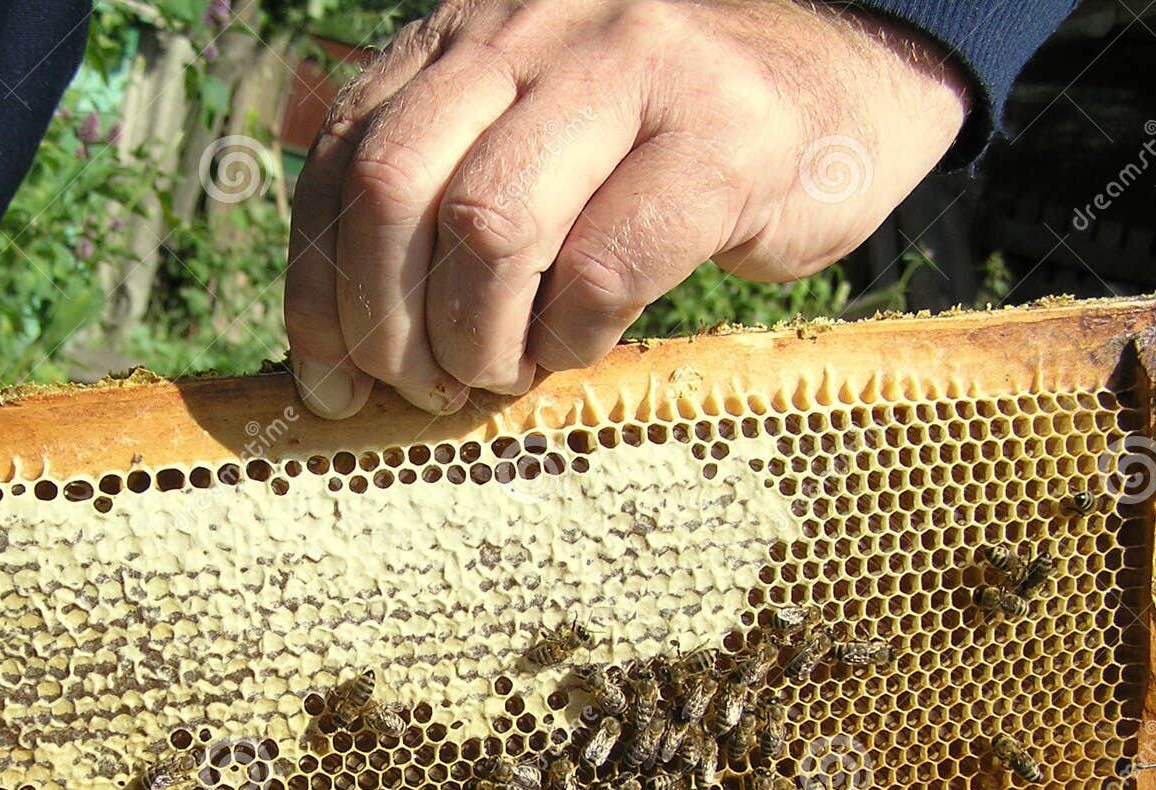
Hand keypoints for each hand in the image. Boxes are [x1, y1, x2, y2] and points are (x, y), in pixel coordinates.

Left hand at [284, 0, 967, 417]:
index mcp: (465, 36)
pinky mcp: (719, 136)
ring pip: (490, 227)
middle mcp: (531, 29)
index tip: (330, 386)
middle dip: (388, 324)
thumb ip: (437, 182)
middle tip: (423, 387)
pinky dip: (572, 339)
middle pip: (395, 190)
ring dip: (478, 338)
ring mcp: (630, 68)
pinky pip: (603, 269)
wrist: (836, 87)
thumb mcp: (528, 136)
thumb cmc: (657, 145)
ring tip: (501, 372)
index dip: (318, 293)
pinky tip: (579, 347)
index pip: (342, 164)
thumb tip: (335, 322)